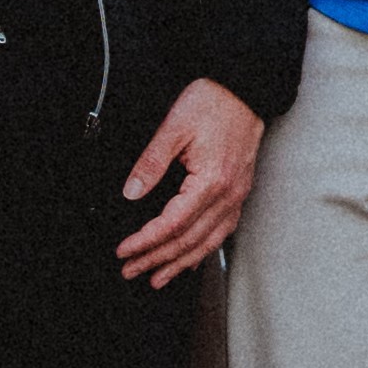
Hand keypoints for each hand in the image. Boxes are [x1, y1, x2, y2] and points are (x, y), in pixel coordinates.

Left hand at [116, 80, 264, 282]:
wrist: (244, 90)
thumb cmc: (212, 103)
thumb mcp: (173, 126)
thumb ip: (151, 162)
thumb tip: (131, 192)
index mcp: (211, 181)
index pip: (172, 225)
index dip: (145, 242)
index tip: (124, 251)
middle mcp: (228, 195)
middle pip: (188, 240)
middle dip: (156, 259)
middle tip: (130, 271)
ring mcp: (237, 197)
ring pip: (207, 243)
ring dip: (179, 263)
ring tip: (156, 278)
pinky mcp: (239, 193)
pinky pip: (221, 232)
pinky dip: (202, 251)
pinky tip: (188, 260)